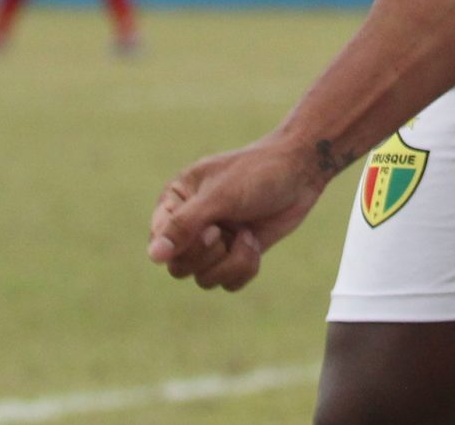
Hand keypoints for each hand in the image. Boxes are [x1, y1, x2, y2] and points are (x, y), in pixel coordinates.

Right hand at [147, 133, 333, 290]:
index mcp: (176, 200)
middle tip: (223, 233)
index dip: (184, 245)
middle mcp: (190, 223)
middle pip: (179, 267)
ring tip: (247, 235)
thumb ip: (184, 225)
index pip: (159, 243)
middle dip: (208, 256)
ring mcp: (214, 241)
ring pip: (204, 279)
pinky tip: (255, 242)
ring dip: (231, 262)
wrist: (301, 171)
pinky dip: (244, 268)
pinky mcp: (235, 254)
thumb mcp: (219, 196)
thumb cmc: (257, 173)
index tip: (211, 229)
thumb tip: (153, 257)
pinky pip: (228, 282)